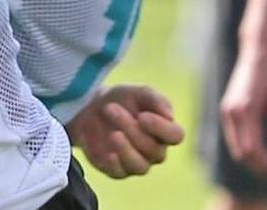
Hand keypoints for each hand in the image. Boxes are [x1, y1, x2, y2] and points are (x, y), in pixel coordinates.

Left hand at [66, 84, 184, 178]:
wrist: (91, 107)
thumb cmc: (121, 99)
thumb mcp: (137, 92)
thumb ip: (154, 99)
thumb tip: (169, 115)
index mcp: (164, 130)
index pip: (175, 136)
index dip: (161, 128)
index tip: (142, 116)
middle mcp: (154, 150)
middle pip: (154, 150)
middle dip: (132, 129)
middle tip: (111, 109)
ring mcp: (136, 162)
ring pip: (140, 166)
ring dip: (126, 148)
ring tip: (113, 133)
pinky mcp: (116, 169)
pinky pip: (120, 173)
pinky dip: (115, 164)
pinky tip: (109, 154)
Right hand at [220, 39, 266, 177]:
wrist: (259, 47)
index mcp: (246, 109)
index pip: (252, 149)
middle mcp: (231, 111)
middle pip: (241, 152)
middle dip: (259, 166)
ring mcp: (226, 109)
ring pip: (235, 146)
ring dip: (252, 158)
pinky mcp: (227, 108)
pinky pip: (234, 136)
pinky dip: (246, 146)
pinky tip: (264, 148)